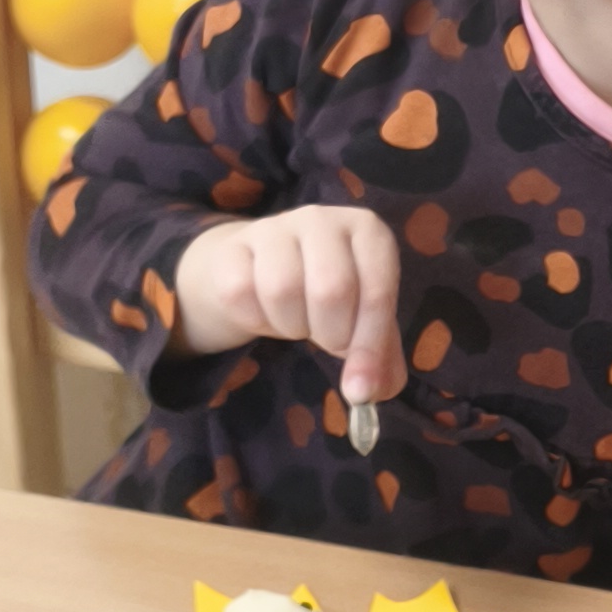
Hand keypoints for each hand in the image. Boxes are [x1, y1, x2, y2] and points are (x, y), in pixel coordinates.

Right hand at [170, 207, 406, 401]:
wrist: (259, 268)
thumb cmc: (324, 294)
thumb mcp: (362, 319)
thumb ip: (380, 358)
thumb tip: (372, 393)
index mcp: (367, 231)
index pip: (377, 288)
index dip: (370, 344)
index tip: (361, 386)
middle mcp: (322, 219)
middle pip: (330, 289)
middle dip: (331, 334)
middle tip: (328, 341)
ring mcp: (273, 227)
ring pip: (282, 290)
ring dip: (291, 326)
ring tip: (297, 321)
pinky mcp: (232, 246)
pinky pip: (240, 293)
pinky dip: (254, 321)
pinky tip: (264, 314)